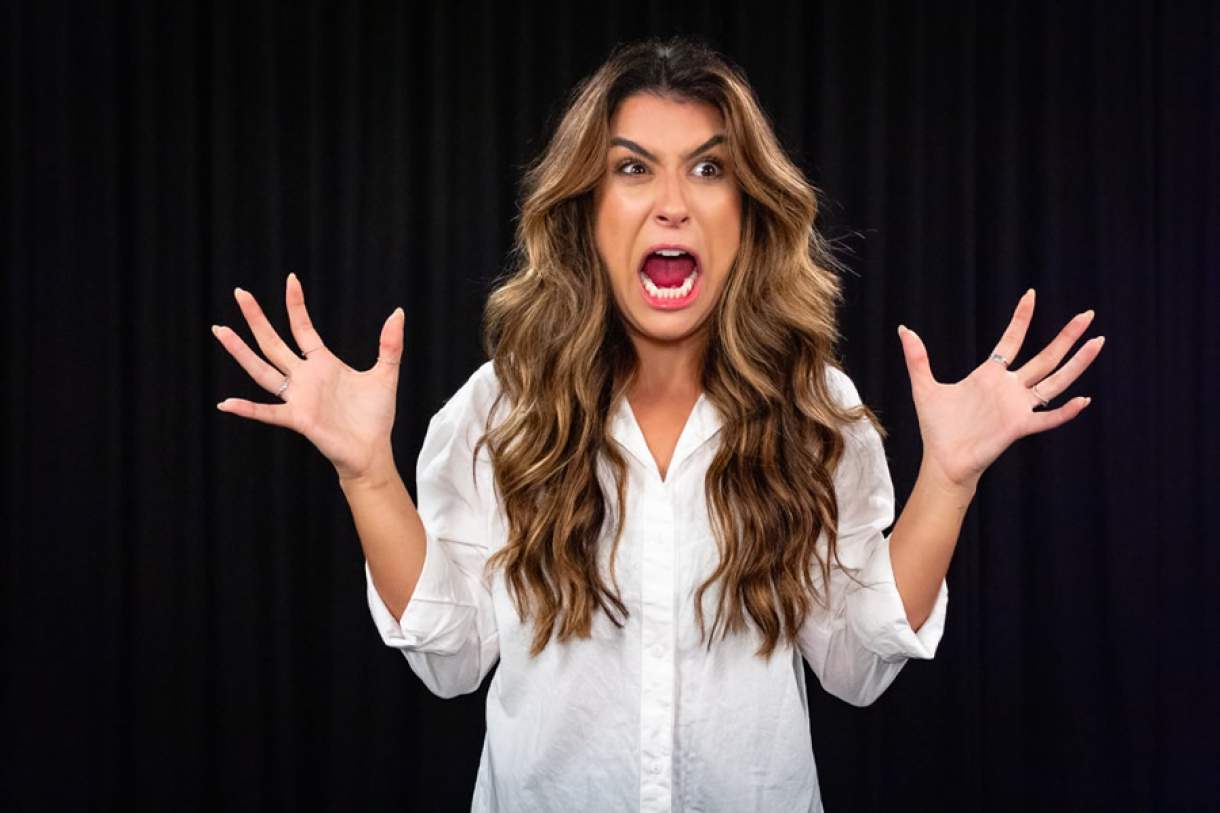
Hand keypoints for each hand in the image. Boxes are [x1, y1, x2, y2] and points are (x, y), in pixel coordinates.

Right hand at [211, 273, 404, 481]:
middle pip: (273, 342)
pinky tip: (226, 403)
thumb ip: (390, 344)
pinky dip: (247, 409)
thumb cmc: (376, 416)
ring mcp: (298, 397)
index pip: (303, 328)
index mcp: (322, 363)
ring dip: (240, 352)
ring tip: (220, 331)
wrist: (372, 450)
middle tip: (239, 293)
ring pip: (262, 370)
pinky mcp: (298, 419)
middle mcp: (304, 377)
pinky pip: (267, 412)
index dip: (296, 304)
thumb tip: (398, 312)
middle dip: (256, 318)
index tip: (291, 279)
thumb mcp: (386, 374)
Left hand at [896, 289, 1104, 490]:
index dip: (1021, 318)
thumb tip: (903, 329)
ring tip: (1098, 342)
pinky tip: (1084, 400)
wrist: (942, 460)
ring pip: (1055, 381)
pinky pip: (1047, 418)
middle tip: (1088, 315)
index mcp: (990, 375)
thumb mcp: (924, 387)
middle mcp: (1009, 388)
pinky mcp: (1019, 427)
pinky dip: (1065, 411)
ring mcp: (1017, 407)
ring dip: (1077, 364)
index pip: (1011, 340)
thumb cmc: (937, 427)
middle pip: (1045, 357)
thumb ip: (917, 358)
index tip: (1031, 294)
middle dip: (1067, 336)